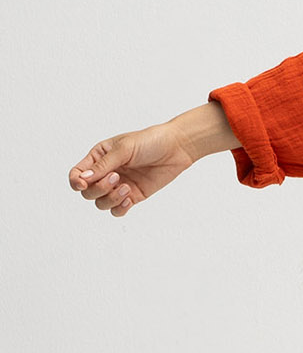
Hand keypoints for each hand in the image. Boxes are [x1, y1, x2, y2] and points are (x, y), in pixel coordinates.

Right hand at [68, 123, 196, 215]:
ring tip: (126, 188)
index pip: (77, 174)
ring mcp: (118, 186)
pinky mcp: (132, 196)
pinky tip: (128, 199)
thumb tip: (83, 179)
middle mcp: (106, 173)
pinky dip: (120, 208)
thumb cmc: (149, 141)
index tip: (83, 184)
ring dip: (110, 199)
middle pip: (87, 192)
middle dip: (99, 189)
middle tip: (117, 177)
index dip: (75, 182)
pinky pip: (117, 210)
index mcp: (99, 157)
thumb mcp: (124, 148)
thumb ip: (103, 165)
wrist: (176, 148)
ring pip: (101, 203)